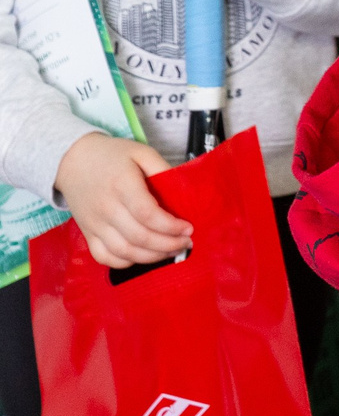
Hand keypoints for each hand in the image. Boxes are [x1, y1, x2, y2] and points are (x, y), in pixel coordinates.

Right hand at [55, 132, 189, 266]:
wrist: (72, 161)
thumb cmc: (111, 156)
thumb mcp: (141, 152)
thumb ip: (163, 169)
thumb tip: (185, 191)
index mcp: (122, 185)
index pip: (147, 214)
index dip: (170, 226)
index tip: (188, 228)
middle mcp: (106, 208)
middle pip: (139, 237)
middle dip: (168, 244)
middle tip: (186, 242)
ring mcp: (94, 224)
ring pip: (124, 251)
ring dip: (152, 257)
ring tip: (171, 250)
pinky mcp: (87, 233)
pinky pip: (105, 257)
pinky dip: (126, 262)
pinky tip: (144, 255)